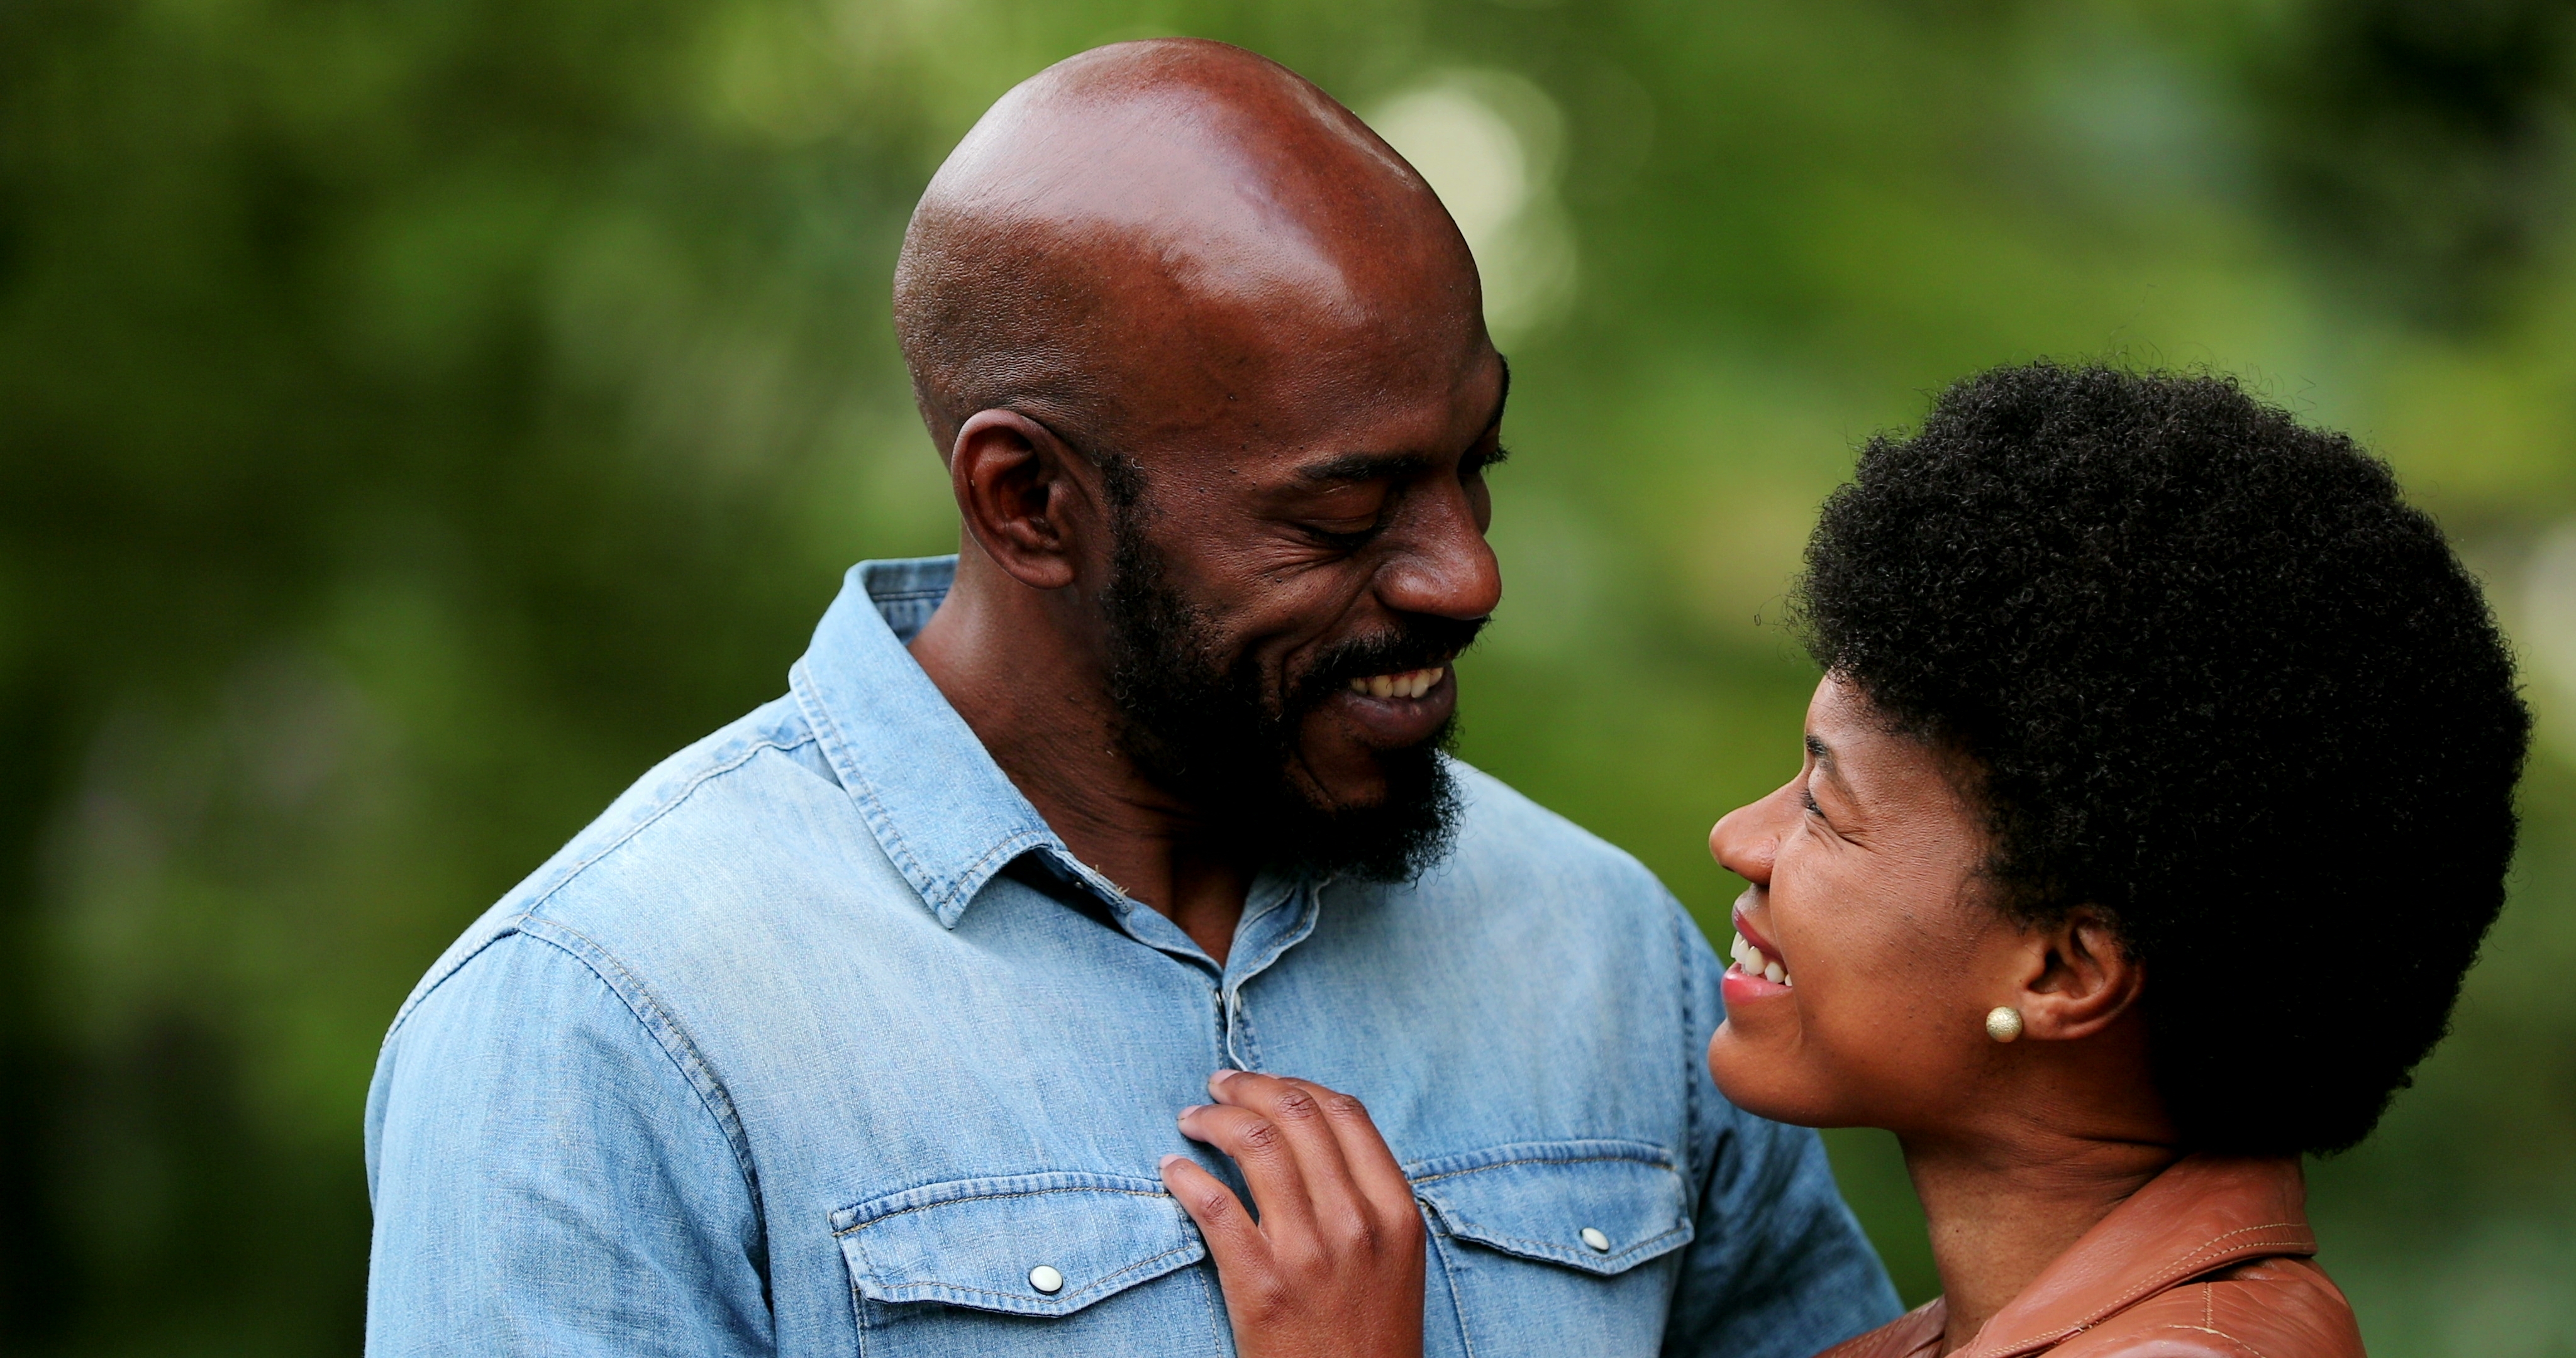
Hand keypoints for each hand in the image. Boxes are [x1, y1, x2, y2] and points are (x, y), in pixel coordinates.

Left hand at [1161, 1070, 1425, 1357]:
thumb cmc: (1370, 1338)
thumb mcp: (1395, 1261)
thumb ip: (1367, 1198)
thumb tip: (1312, 1134)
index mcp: (1394, 1211)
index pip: (1344, 1112)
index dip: (1295, 1083)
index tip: (1262, 1083)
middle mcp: (1355, 1222)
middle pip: (1296, 1116)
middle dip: (1247, 1088)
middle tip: (1217, 1087)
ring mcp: (1308, 1253)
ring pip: (1255, 1145)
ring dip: (1214, 1119)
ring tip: (1192, 1120)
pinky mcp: (1261, 1285)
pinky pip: (1215, 1205)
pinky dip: (1187, 1176)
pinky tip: (1173, 1170)